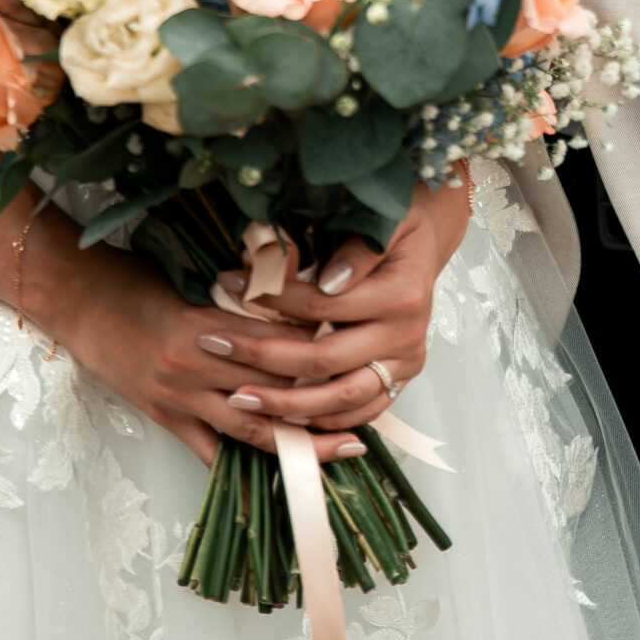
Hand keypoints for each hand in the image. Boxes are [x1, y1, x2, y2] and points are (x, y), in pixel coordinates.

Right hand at [55, 246, 370, 470]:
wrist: (76, 302)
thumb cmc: (131, 280)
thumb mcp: (188, 276)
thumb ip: (238, 296)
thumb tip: (290, 300)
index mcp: (204, 326)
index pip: (275, 344)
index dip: (316, 351)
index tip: (353, 352)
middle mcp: (194, 368)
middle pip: (271, 391)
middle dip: (321, 404)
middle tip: (366, 412)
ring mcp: (179, 398)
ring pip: (250, 427)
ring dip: (298, 443)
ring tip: (340, 450)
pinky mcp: (164, 417)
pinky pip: (209, 450)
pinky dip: (241, 467)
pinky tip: (275, 482)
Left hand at [198, 179, 472, 436]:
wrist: (424, 244)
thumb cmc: (396, 225)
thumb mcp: (383, 219)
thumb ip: (357, 250)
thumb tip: (328, 281)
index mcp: (401, 294)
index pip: (325, 305)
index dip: (274, 297)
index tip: (229, 285)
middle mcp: (406, 335)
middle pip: (326, 359)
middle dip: (264, 356)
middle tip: (215, 344)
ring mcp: (404, 363)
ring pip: (341, 397)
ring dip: (286, 404)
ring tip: (239, 398)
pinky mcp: (399, 380)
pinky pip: (360, 412)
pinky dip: (321, 420)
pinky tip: (282, 417)